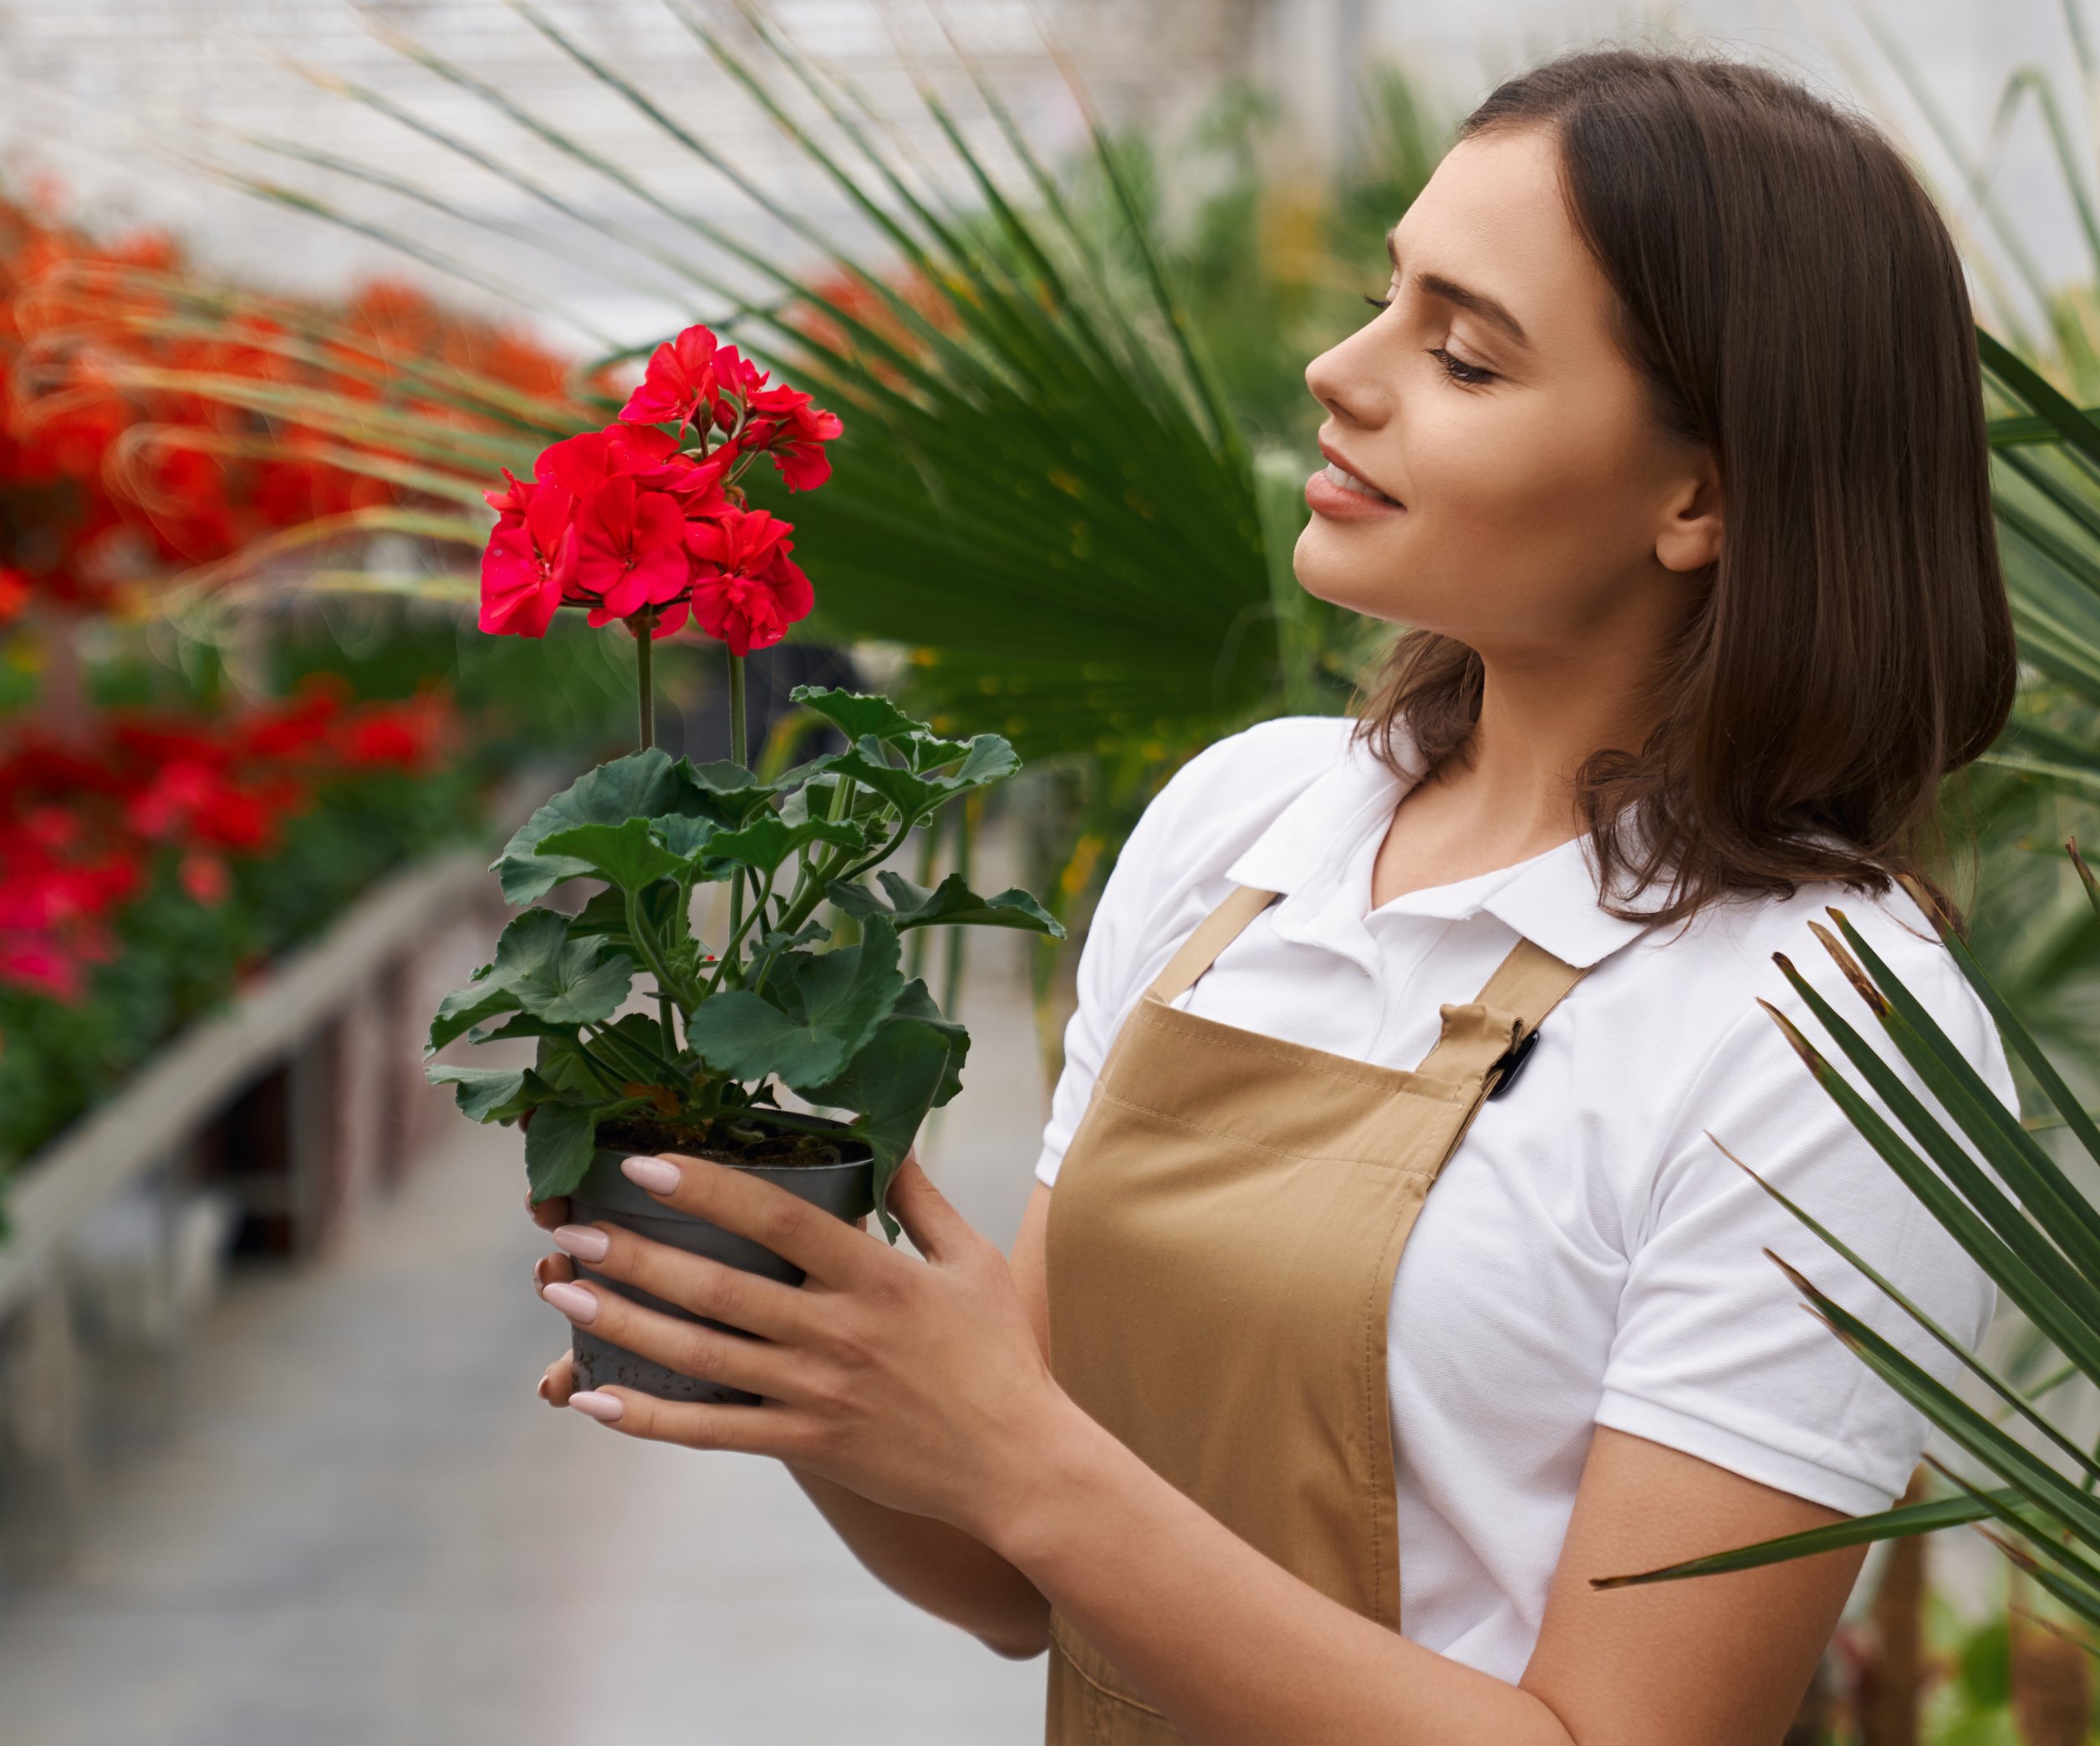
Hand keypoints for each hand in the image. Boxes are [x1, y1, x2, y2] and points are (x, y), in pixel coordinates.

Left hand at [527, 1149, 1071, 1540]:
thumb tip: (888, 1140)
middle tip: (572, 1229)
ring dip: (625, 1324)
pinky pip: (713, 1432)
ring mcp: (817, 1393)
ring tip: (564, 1292)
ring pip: (702, 1356)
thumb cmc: (998, 1355)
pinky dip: (650, 1418)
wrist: (1018, 1464)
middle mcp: (837, 1332)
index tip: (646, 1164)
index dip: (709, 1189)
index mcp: (877, 1276)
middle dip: (637, 1256)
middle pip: (720, 1288)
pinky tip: (595, 1399)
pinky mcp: (806, 1443)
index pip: (779, 1219)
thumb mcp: (973, 1261)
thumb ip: (923, 1201)